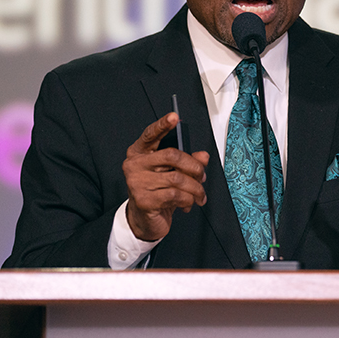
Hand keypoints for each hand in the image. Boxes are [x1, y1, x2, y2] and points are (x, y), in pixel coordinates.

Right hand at [123, 113, 208, 241]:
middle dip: (193, 166)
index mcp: (139, 153)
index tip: (174, 117)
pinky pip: (175, 195)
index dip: (162, 125)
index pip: (150, 135)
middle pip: (172, 155)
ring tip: (199, 194)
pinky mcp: (144, 200)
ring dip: (195, 188)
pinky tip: (187, 203)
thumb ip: (187, 162)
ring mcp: (137, 183)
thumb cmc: (156, 192)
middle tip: (201, 175)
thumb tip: (203, 156)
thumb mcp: (171, 174)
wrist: (144, 220)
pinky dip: (188, 199)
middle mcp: (135, 165)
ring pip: (177, 178)